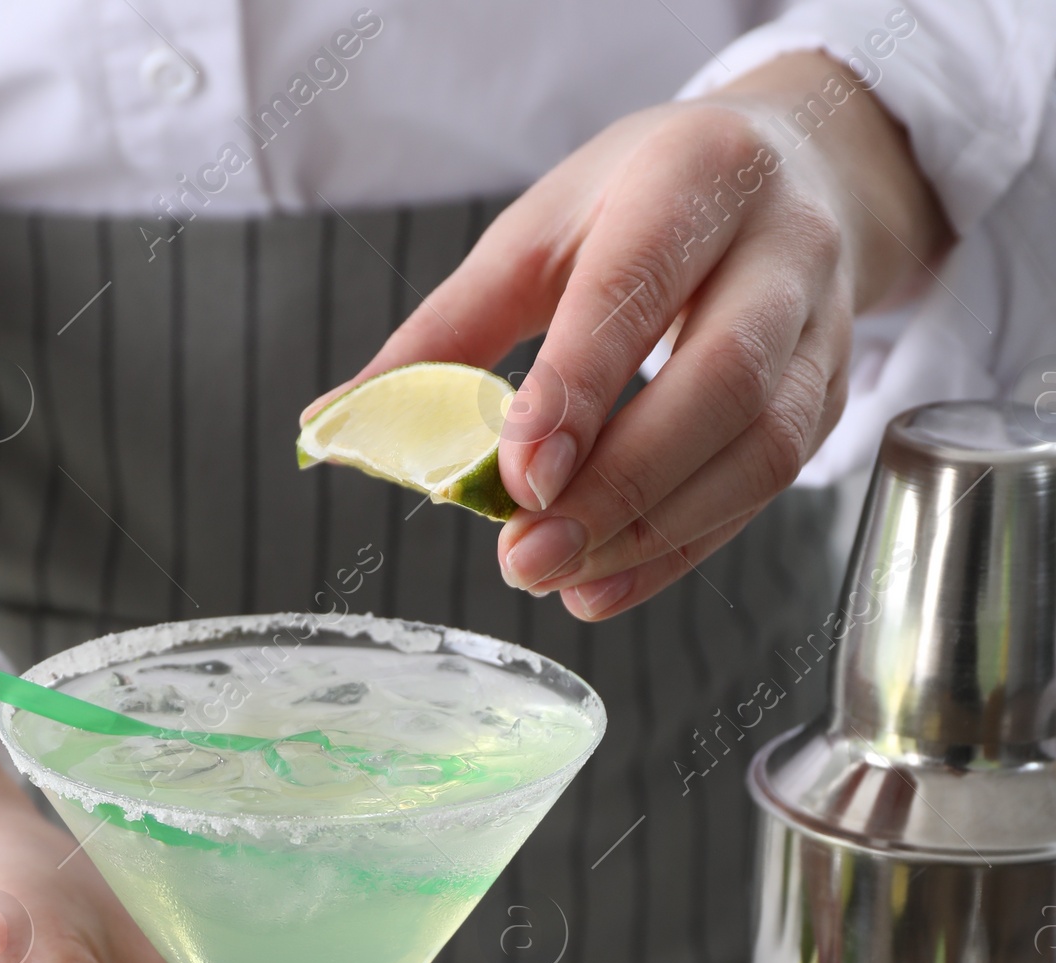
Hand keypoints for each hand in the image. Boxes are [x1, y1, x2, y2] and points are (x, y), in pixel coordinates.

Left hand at [314, 50, 948, 619]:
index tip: (520, 477)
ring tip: (557, 579)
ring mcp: (820, 328)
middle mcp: (781, 246)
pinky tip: (603, 585)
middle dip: (619, 486)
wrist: (797, 172)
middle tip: (525, 558)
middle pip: (721, 381)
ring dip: (651, 534)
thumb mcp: (540, 235)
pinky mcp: (829, 397)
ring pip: (759, 451)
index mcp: (696, 173)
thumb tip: (336, 424)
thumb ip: (445, 331)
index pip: (639, 285)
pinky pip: (764, 494)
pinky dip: (679, 553)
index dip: (581, 387)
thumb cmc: (647, 203)